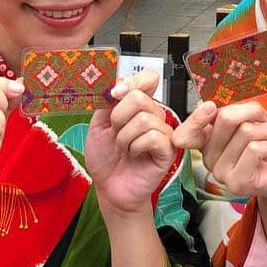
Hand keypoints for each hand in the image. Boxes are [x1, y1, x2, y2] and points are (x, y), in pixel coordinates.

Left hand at [85, 70, 176, 215]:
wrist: (108, 187)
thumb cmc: (105, 158)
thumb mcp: (98, 124)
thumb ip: (109, 101)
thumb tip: (120, 81)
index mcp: (139, 105)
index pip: (149, 78)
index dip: (133, 81)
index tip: (115, 94)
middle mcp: (154, 114)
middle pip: (140, 97)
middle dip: (118, 117)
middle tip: (115, 133)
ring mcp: (163, 131)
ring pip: (144, 119)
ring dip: (124, 137)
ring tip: (124, 148)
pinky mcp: (168, 149)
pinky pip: (153, 137)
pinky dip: (136, 146)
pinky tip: (134, 154)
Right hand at [173, 100, 266, 201]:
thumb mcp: (250, 117)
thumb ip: (231, 111)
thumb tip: (216, 106)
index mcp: (208, 139)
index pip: (186, 132)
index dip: (196, 118)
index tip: (209, 107)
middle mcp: (210, 157)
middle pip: (225, 118)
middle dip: (251, 113)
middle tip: (260, 122)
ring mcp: (221, 173)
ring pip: (245, 131)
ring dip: (264, 132)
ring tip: (264, 144)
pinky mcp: (237, 183)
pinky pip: (254, 149)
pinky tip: (266, 156)